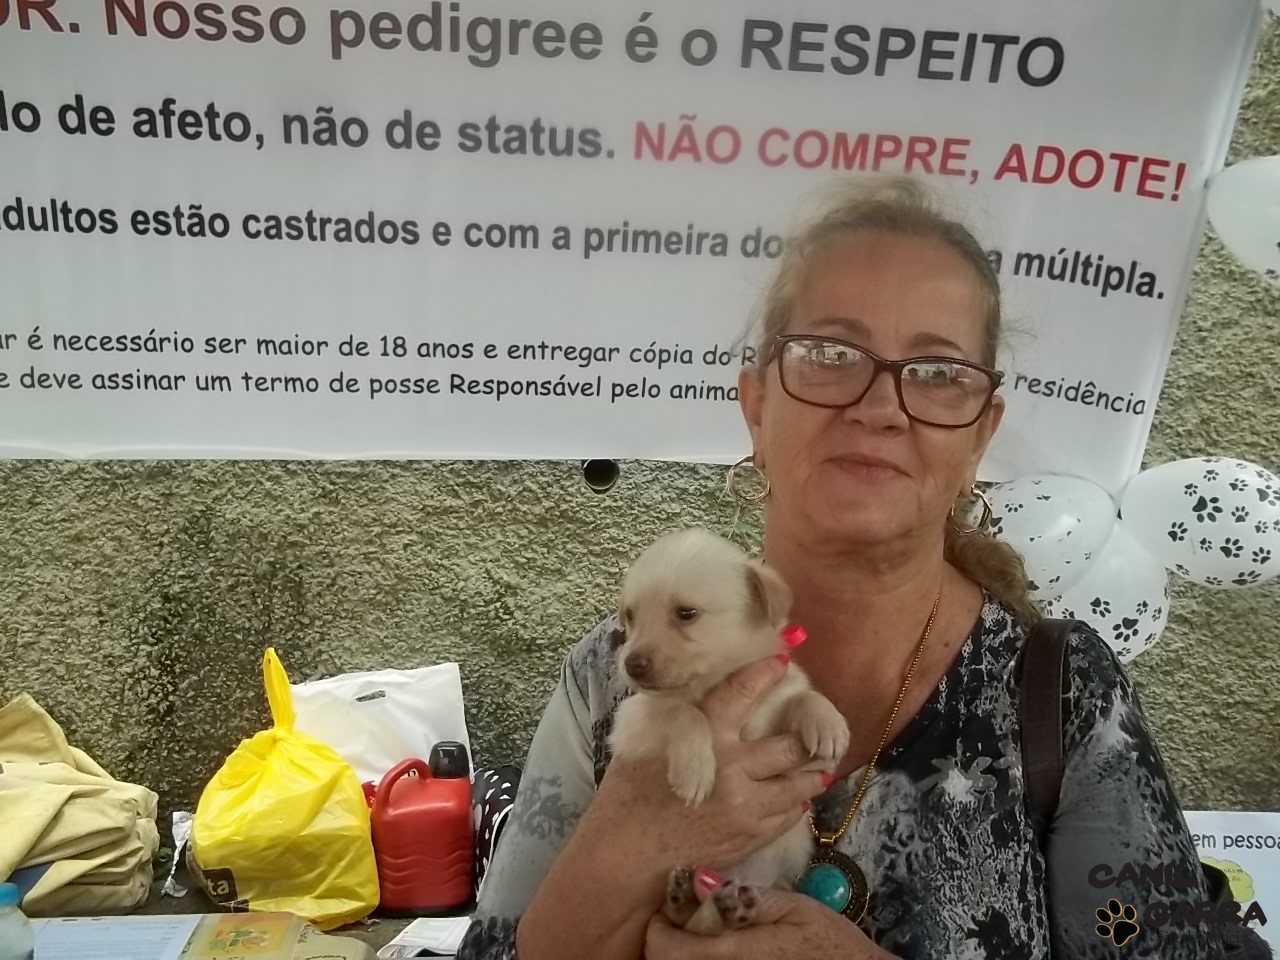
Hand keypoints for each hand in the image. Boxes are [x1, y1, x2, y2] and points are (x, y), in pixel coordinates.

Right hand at [591, 655, 829, 873]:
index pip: (740, 693)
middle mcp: (732, 768)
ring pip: (798, 783)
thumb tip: (696, 684)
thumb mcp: (644, 740)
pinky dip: (795, 801)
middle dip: (806, 734)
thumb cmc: (631, 792)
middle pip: (790, 745)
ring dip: (809, 770)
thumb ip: (675, 713)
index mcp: (704, 736)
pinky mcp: (752, 835)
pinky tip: (794, 794)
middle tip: (814, 725)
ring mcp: (747, 805)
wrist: (629, 850)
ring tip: (817, 760)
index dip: (764, 674)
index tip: (781, 662)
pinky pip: (790, 814)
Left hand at [644, 883, 894, 959]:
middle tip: (683, 919)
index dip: (659, 927)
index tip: (670, 908)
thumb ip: (744, 897)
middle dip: (666, 940)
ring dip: (681, 951)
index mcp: (736, 953)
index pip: (667, 948)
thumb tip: (698, 879)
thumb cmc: (827, 940)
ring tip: (700, 933)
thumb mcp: (793, 908)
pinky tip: (715, 948)